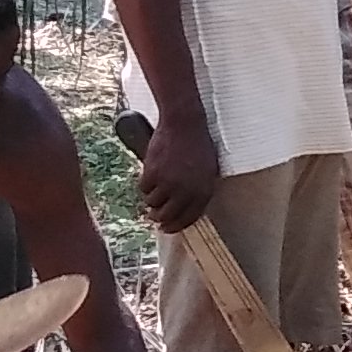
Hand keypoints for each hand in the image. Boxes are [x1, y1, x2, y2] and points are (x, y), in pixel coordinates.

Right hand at [137, 107, 221, 230]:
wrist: (184, 124)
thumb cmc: (197, 144)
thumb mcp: (208, 170)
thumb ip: (199, 190)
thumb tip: (185, 208)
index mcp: (203, 191)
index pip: (189, 218)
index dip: (177, 225)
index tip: (168, 227)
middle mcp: (186, 191)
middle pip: (167, 216)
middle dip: (159, 218)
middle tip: (153, 216)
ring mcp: (169, 183)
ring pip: (153, 203)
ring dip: (151, 200)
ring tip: (153, 191)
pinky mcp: (153, 173)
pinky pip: (144, 188)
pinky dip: (145, 184)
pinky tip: (150, 175)